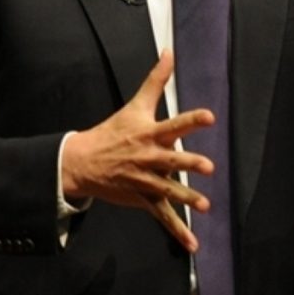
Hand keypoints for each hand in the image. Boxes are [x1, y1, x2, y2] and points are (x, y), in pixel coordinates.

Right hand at [62, 51, 214, 252]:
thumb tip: (170, 51)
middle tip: (208, 166)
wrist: (84, 161)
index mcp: (148, 133)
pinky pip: (162, 216)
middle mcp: (148, 157)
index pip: (172, 124)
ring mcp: (145, 180)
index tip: (209, 117)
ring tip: (204, 205)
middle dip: (187, 163)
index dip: (190, 120)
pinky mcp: (143, 198)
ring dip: (185, 198)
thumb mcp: (134, 104)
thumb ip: (156, 79)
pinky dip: (178, 231)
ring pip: (167, 190)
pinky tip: (194, 244)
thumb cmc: (114, 130)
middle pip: (171, 159)